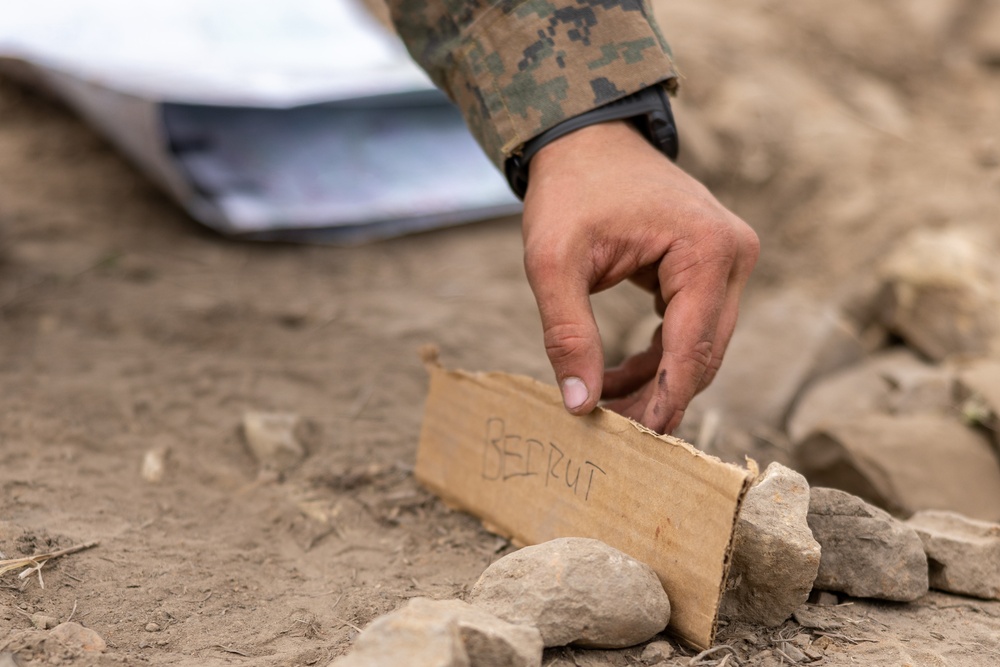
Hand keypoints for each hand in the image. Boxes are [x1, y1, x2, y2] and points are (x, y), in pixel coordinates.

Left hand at [521, 120, 758, 433]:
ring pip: (700, 345)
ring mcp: (728, 259)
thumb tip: (578, 406)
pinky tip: (619, 375)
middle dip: (660, 398)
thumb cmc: (569, 191)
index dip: (665, 401)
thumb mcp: (553, 262)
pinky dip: (659, 355)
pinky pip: (691, 327)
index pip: (693, 348)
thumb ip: (567, 334)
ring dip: (657, 380)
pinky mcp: (712, 265)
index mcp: (707, 250)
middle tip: (614, 434)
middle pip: (704, 353)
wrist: (584, 139)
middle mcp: (733, 256)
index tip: (637, 445)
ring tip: (607, 407)